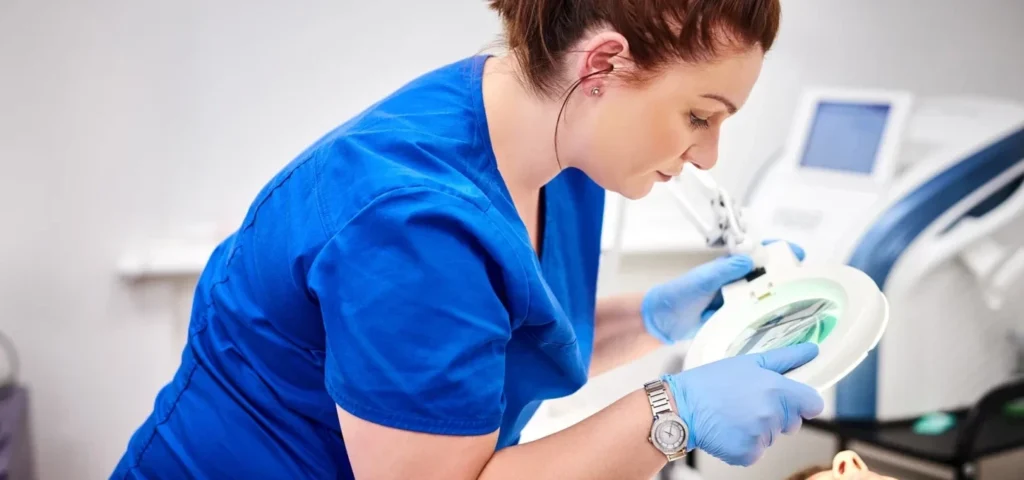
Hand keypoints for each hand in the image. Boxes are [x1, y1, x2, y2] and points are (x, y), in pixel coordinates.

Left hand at [641, 240, 803, 343]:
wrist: (663, 321)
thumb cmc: (679, 295)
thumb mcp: (700, 280)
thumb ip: (722, 271)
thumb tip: (748, 259)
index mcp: (728, 266)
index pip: (758, 254)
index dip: (778, 251)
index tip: (797, 254)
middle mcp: (736, 280)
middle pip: (767, 275)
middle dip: (787, 275)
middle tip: (807, 282)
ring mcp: (737, 299)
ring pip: (764, 295)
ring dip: (781, 296)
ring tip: (803, 301)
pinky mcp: (735, 317)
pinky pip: (756, 314)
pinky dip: (769, 315)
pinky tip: (784, 321)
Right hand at [663, 343, 824, 465]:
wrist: (681, 407)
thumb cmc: (711, 382)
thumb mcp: (748, 362)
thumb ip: (786, 358)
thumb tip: (811, 350)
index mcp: (777, 389)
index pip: (814, 404)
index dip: (803, 402)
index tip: (790, 400)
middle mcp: (772, 415)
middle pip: (793, 422)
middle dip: (778, 415)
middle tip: (750, 403)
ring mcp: (761, 437)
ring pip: (773, 437)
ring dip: (759, 429)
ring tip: (734, 415)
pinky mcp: (748, 454)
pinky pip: (757, 451)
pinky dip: (745, 444)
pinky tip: (730, 430)